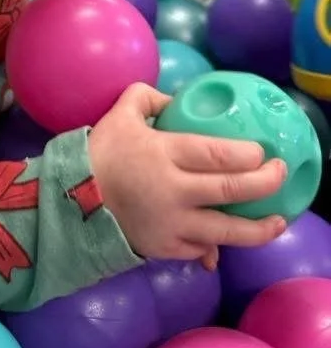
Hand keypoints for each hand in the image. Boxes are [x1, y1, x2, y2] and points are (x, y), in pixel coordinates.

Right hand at [88, 82, 287, 262]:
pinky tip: (224, 243)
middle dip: (264, 183)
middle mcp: (174, 191)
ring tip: (277, 223)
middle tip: (280, 175)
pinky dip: (213, 246)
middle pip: (231, 190)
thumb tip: (176, 102)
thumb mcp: (119, 114)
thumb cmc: (98, 153)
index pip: (218, 154)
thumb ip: (148, 98)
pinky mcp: (164, 248)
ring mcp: (171, 224)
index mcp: (164, 154)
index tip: (262, 152)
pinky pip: (199, 249)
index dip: (248, 154)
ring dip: (258, 229)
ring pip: (226, 231)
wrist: (68, 199)